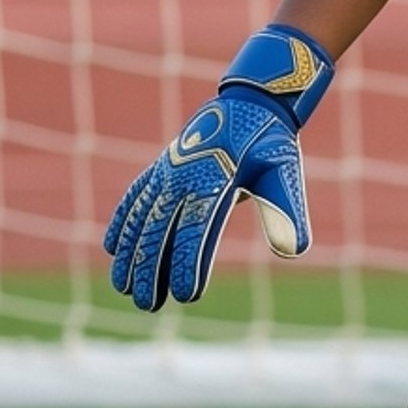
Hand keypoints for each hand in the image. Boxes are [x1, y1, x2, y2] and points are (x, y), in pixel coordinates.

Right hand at [103, 26, 332, 311]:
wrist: (251, 101)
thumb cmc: (271, 142)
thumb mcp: (284, 173)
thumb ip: (286, 212)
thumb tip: (295, 253)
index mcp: (215, 179)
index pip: (198, 229)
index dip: (190, 263)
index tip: (187, 295)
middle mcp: (183, 176)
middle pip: (161, 230)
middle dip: (151, 270)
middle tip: (146, 305)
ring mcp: (167, 171)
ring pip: (142, 218)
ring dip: (130, 254)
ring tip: (123, 288)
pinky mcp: (160, 167)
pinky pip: (134, 197)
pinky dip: (122, 221)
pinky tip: (112, 248)